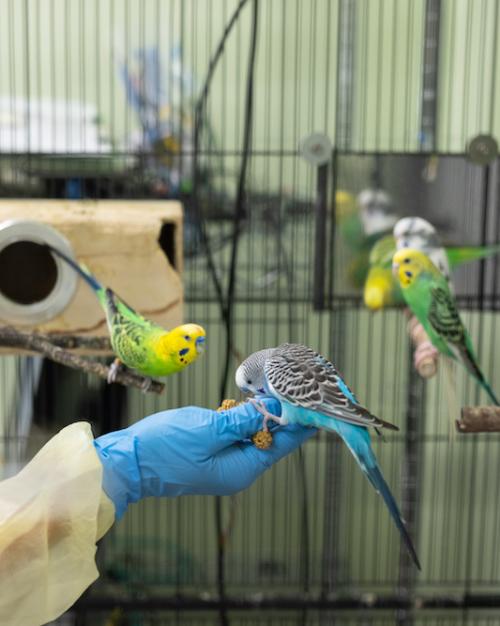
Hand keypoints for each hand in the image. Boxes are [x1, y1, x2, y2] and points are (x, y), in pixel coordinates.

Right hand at [94, 399, 315, 518]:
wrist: (129, 462)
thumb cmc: (166, 447)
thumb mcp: (208, 429)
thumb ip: (242, 420)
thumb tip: (273, 410)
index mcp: (241, 469)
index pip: (280, 445)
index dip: (298, 424)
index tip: (314, 406)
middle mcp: (237, 470)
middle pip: (269, 440)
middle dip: (282, 416)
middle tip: (296, 390)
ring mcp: (223, 463)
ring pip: (252, 436)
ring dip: (262, 415)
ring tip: (278, 391)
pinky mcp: (211, 454)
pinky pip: (235, 435)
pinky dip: (243, 419)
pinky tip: (248, 402)